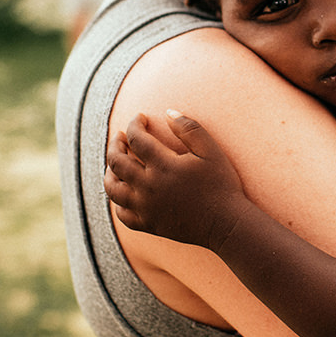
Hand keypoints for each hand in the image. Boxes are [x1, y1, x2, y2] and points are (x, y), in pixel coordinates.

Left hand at [104, 110, 249, 250]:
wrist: (226, 223)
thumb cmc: (222, 184)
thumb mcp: (211, 150)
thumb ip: (189, 128)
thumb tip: (168, 112)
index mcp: (164, 166)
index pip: (137, 138)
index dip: (134, 124)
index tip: (140, 117)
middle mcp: (148, 187)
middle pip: (117, 162)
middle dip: (116, 144)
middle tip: (121, 136)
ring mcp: (145, 208)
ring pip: (112, 188)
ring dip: (109, 171)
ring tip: (115, 162)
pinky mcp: (148, 224)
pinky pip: (122, 214)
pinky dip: (118, 201)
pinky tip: (125, 191)